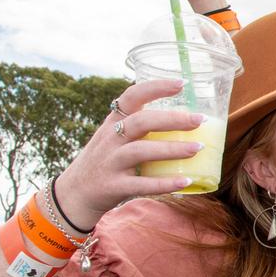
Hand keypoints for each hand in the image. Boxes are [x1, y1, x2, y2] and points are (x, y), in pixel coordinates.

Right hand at [55, 80, 209, 229]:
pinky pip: (141, 184)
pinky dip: (165, 183)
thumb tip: (185, 119)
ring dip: (171, 149)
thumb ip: (140, 127)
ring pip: (141, 151)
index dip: (156, 88)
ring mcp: (110, 163)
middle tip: (199, 120)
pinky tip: (186, 181)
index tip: (182, 83)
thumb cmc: (106, 161)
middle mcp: (110, 139)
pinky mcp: (113, 186)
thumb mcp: (114, 137)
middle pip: (140, 122)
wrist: (75, 193)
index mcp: (113, 123)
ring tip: (198, 148)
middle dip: (172, 119)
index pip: (131, 96)